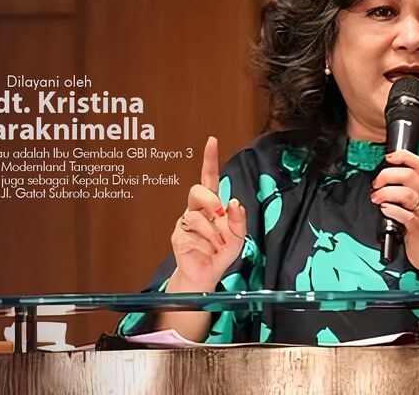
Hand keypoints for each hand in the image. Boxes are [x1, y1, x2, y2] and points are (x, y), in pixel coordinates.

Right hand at [169, 136, 247, 291]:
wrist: (205, 275)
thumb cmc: (219, 255)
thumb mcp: (238, 238)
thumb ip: (239, 220)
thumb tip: (234, 202)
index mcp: (212, 206)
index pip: (209, 178)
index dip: (210, 160)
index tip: (211, 141)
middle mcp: (198, 210)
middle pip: (198, 190)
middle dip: (210, 199)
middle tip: (219, 213)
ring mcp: (187, 220)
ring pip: (196, 211)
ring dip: (213, 228)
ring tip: (218, 242)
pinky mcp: (179, 232)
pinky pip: (192, 226)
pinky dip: (206, 237)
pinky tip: (209, 246)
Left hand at [371, 149, 418, 282]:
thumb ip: (407, 193)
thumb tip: (385, 182)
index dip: (403, 157)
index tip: (388, 158)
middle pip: (409, 175)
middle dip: (387, 175)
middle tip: (376, 184)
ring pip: (407, 193)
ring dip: (386, 192)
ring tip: (376, 198)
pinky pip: (405, 215)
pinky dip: (392, 210)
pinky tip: (384, 210)